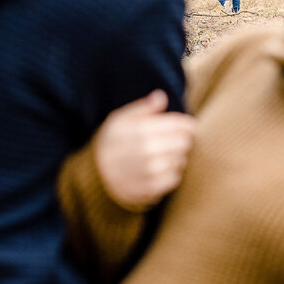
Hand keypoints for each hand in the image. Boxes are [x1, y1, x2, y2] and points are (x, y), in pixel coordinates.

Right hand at [95, 90, 194, 208]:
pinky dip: (171, 173)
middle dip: (182, 140)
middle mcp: (148, 150)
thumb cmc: (112, 141)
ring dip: (176, 157)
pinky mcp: (152, 188)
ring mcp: (151, 170)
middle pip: (186, 142)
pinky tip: (159, 169)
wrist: (96, 174)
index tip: (184, 126)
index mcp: (142, 129)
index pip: (183, 125)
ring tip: (161, 155)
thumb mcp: (121, 118)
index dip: (187, 125)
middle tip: (171, 140)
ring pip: (182, 160)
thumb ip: (144, 107)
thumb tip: (161, 96)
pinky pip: (175, 178)